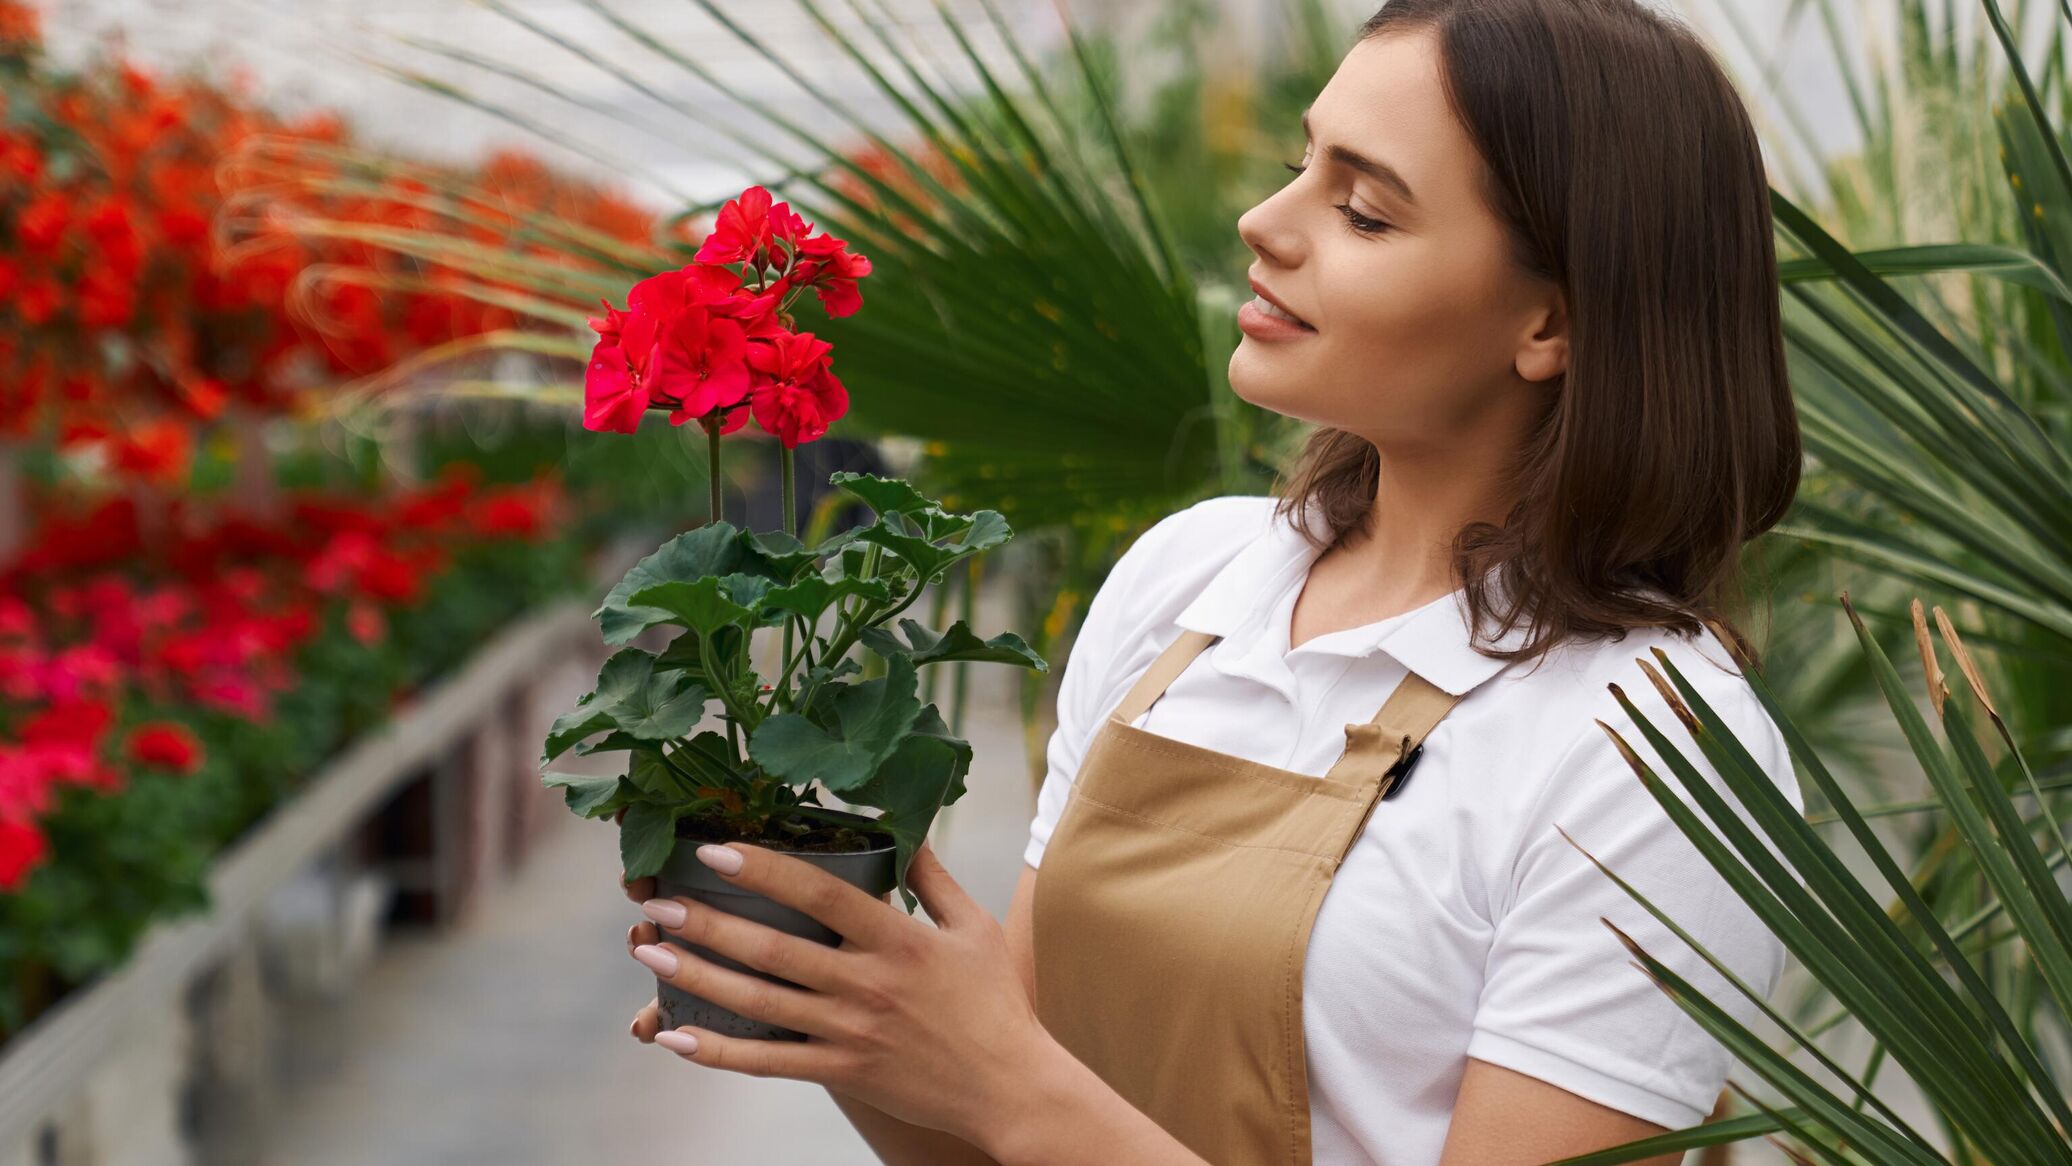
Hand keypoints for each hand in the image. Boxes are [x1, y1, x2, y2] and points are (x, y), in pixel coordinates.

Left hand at [618, 839, 1049, 1147]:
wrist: (1010, 1087)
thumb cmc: (994, 1003)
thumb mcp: (974, 928)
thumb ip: (934, 879)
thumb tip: (905, 831)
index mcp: (898, 939)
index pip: (821, 894)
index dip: (766, 870)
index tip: (717, 851)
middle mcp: (867, 984)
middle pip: (774, 949)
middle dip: (709, 924)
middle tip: (659, 903)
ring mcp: (850, 1031)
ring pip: (759, 1003)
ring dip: (699, 977)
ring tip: (652, 953)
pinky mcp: (842, 1071)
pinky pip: (768, 1063)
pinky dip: (718, 1052)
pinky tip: (676, 1036)